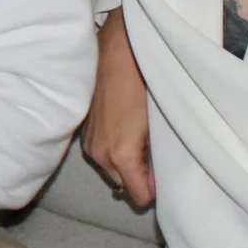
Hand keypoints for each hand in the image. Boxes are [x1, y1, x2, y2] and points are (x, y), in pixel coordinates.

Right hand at [83, 12, 154, 208]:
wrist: (119, 52)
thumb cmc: (143, 83)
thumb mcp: (157, 126)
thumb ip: (156, 160)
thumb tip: (157, 179)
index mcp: (120, 156)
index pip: (139, 196)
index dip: (154, 189)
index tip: (164, 173)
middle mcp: (100, 155)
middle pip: (124, 185)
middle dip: (139, 176)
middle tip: (154, 152)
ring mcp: (89, 144)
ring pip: (112, 170)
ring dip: (126, 162)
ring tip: (140, 138)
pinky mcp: (84, 133)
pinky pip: (103, 154)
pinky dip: (114, 149)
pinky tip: (125, 128)